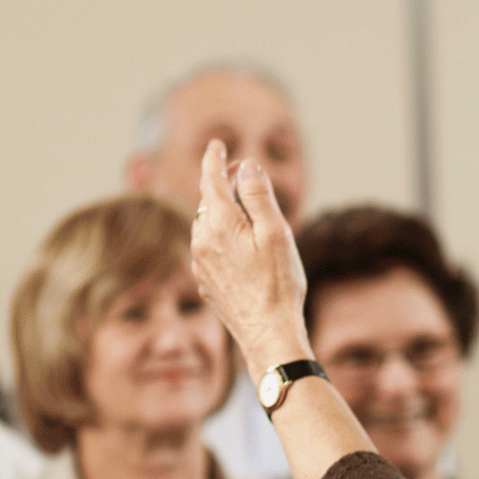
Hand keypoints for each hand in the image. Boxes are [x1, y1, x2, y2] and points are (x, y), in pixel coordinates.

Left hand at [188, 140, 312, 376]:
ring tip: (245, 212)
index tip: (217, 144)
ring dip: (222, 212)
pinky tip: (240, 247)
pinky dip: (221, 237)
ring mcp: (200, 263)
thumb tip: (246, 165)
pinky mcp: (205, 282)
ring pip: (206, 225)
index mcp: (219, 223)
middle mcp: (202, 240)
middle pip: (208, 201)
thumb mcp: (276, 232)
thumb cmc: (278, 284)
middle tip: (242, 174)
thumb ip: (258, 194)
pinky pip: (208, 248)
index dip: (214, 158)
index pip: (210, 179)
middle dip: (222, 184)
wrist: (268, 334)